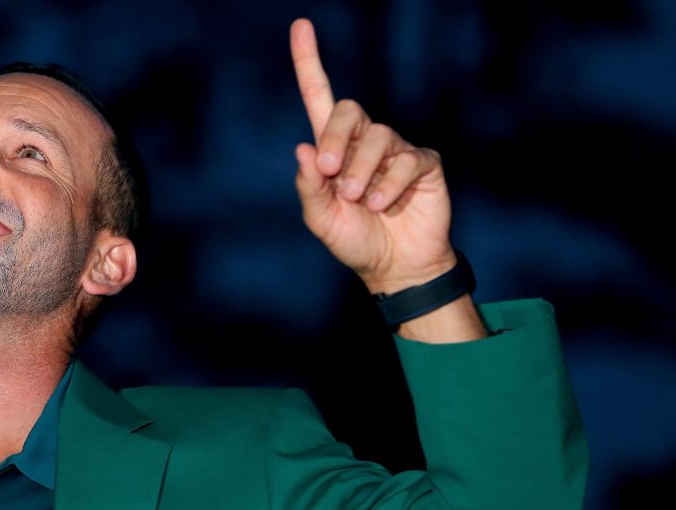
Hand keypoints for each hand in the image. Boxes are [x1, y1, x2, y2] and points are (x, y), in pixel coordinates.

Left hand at [290, 18, 454, 294]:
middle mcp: (364, 142)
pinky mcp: (424, 164)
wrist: (394, 268)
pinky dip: (390, 184)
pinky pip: (407, 160)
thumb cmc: (355, 240)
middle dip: (336, 139)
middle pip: (349, 110)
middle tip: (331, 173)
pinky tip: (383, 205)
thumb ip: (310, 186)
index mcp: (333, 149)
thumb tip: (304, 148)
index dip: (309, 62)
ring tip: (361, 201)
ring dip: (362, 171)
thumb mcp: (321, 219)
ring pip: (378, 136)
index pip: (319, 97)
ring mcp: (396, 150)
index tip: (300, 26)